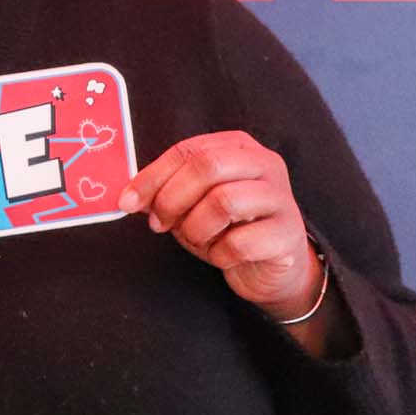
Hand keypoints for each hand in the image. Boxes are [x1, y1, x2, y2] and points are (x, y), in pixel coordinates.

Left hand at [119, 130, 319, 316]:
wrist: (271, 267)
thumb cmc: (226, 228)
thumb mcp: (189, 204)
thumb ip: (162, 193)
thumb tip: (128, 197)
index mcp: (238, 147)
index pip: (187, 150)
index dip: (152, 176)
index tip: (127, 202)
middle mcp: (265, 164)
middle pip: (208, 166)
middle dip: (172, 198)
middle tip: (160, 223)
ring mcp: (282, 198)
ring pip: (224, 201)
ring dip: (196, 228)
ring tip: (197, 239)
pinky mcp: (288, 234)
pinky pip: (240, 242)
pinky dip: (220, 254)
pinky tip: (223, 255)